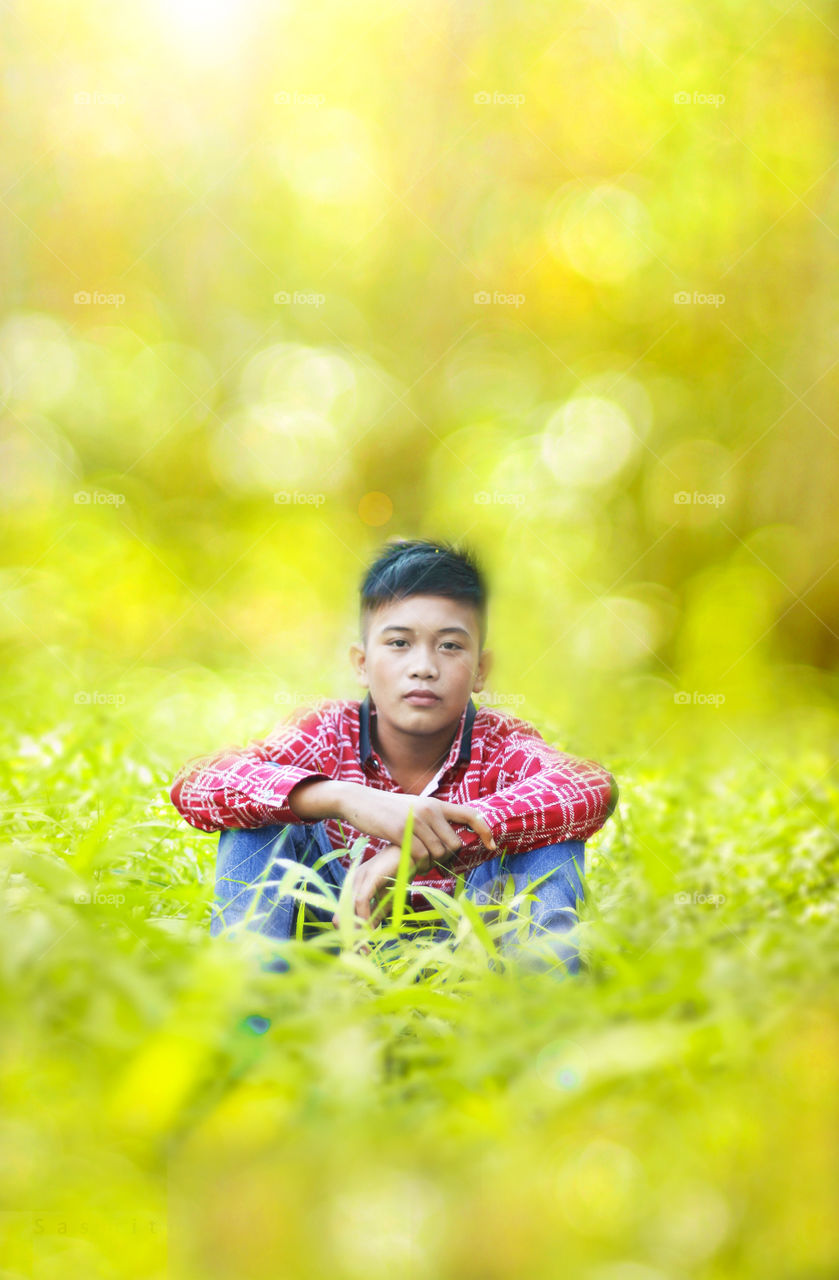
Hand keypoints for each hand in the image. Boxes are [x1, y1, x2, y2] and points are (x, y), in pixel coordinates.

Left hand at [331, 844, 405, 954]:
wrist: (414, 851)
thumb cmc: (401, 871)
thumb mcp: (388, 897)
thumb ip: (377, 912)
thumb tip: (370, 930)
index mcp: (356, 885)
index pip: (345, 913)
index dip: (351, 932)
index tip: (360, 949)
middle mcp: (353, 881)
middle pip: (342, 913)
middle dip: (351, 935)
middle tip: (362, 952)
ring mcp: (360, 877)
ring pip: (350, 909)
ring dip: (357, 930)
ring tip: (365, 945)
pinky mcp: (370, 876)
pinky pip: (362, 901)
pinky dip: (365, 917)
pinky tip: (371, 928)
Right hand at [334, 783, 495, 872]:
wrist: (358, 801)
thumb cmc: (386, 810)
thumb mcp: (413, 809)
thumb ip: (431, 820)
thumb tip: (449, 840)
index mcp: (435, 803)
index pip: (470, 814)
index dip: (485, 830)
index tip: (492, 845)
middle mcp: (430, 809)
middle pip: (454, 843)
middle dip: (447, 857)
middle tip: (434, 862)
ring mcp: (416, 820)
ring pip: (439, 852)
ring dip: (432, 864)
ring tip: (420, 863)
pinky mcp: (401, 831)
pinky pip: (421, 856)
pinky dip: (419, 865)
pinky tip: (411, 864)